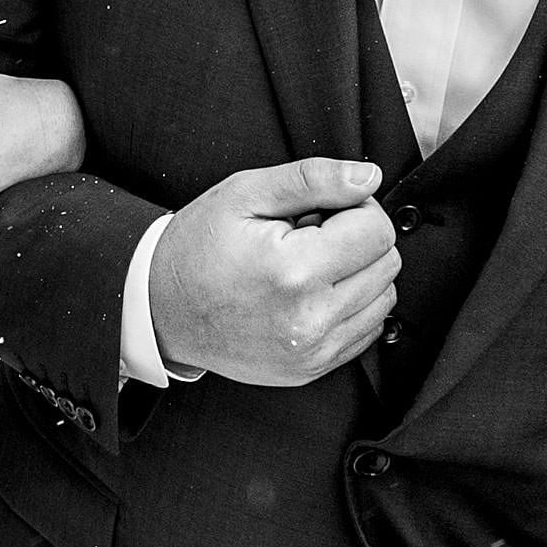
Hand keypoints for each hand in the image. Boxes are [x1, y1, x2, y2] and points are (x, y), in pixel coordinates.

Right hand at [149, 158, 399, 385]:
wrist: (159, 309)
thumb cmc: (197, 247)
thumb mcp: (245, 193)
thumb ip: (314, 179)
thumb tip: (369, 177)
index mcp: (294, 271)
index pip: (377, 231)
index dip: (355, 209)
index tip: (321, 210)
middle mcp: (310, 319)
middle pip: (387, 265)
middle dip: (358, 240)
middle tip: (310, 235)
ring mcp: (312, 352)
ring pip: (384, 300)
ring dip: (358, 274)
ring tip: (309, 265)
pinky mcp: (311, 370)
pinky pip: (365, 331)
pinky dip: (351, 305)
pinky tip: (311, 292)